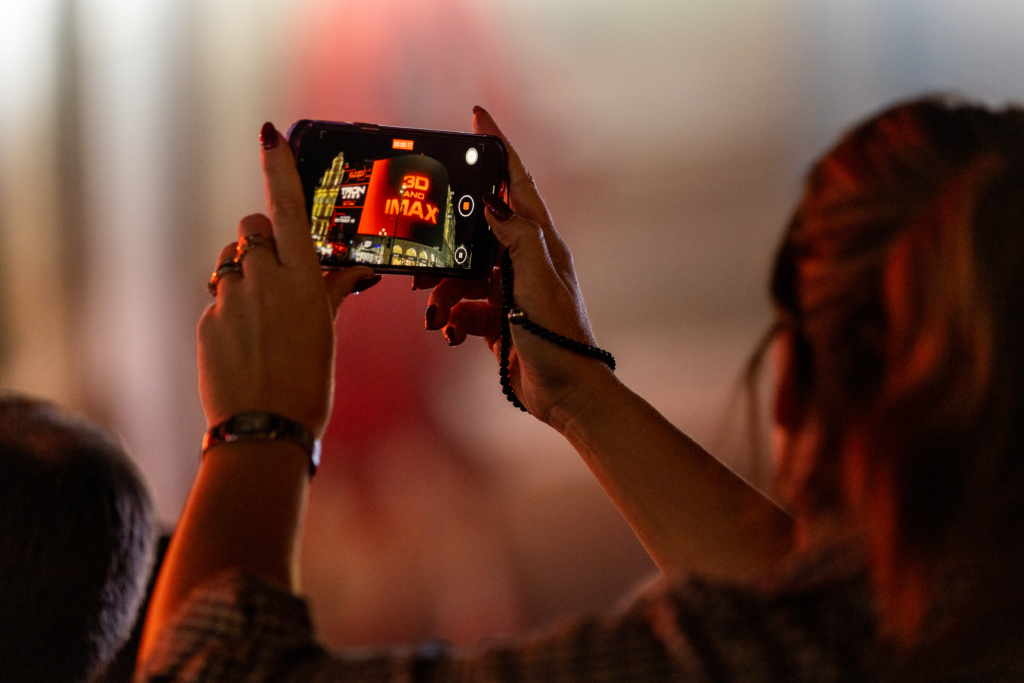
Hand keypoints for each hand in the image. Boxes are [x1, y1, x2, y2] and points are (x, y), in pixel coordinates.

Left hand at [197, 123, 377, 435]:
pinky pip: (219, 297)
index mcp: (300, 277)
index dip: (278, 166)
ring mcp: (229, 298)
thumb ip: (334, 292)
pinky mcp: (207, 320)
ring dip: (245, 272)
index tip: (269, 134)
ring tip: (262, 314)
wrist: (264, 428)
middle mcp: (262, 278)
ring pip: (232, 261)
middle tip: (278, 271)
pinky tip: (247, 343)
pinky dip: (232, 309)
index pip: (288, 207)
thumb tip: (358, 272)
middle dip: (263, 238)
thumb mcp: (327, 333)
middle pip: (253, 228)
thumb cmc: (308, 384)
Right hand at [421, 108, 612, 427]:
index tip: (477, 117)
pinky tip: (453, 333)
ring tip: (436, 313)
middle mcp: (524, 261)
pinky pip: (463, 308)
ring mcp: (509, 291)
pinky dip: (452, 319)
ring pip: (461, 274)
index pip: (516, 183)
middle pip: (475, 231)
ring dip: (443, 293)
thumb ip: (518, 238)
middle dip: (445, 241)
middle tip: (419, 246)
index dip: (498, 148)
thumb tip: (493, 201)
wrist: (567, 395)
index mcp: (540, 243)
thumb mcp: (537, 283)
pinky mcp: (497, 320)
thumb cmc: (560, 338)